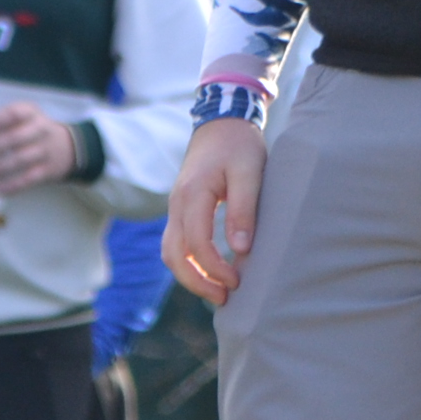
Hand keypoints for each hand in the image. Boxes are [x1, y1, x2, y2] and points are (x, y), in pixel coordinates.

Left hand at [0, 102, 78, 194]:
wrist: (67, 147)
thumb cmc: (29, 132)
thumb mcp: (14, 124)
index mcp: (29, 112)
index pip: (12, 114)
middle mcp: (40, 128)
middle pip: (13, 138)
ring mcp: (45, 150)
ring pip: (19, 160)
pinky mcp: (48, 169)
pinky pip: (29, 178)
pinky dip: (12, 186)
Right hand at [165, 120, 267, 306]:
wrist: (222, 121)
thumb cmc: (239, 145)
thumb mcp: (250, 172)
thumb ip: (244, 209)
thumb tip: (241, 249)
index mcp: (193, 194)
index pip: (196, 243)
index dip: (215, 268)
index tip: (237, 280)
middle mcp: (177, 203)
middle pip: (174, 255)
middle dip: (196, 281)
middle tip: (224, 298)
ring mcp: (176, 206)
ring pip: (171, 252)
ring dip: (190, 275)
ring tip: (218, 291)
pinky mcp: (181, 208)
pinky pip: (177, 242)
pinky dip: (189, 262)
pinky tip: (211, 271)